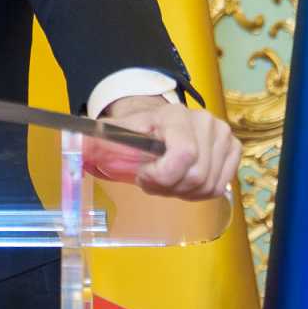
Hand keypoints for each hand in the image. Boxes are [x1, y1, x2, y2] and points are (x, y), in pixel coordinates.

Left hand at [89, 94, 238, 200]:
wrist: (159, 122)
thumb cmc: (137, 130)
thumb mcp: (115, 132)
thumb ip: (95, 138)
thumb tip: (74, 143)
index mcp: (176, 116)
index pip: (184, 156)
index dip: (163, 176)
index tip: (144, 174)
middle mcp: (206, 122)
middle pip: (196, 177)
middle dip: (169, 186)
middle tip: (152, 178)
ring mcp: (223, 136)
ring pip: (208, 186)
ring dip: (183, 191)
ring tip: (166, 179)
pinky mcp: (233, 150)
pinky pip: (220, 187)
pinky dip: (199, 192)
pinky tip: (183, 181)